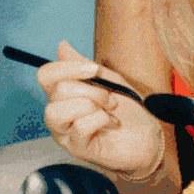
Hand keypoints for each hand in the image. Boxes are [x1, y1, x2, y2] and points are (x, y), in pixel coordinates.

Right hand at [39, 41, 164, 179]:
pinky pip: (80, 126)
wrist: (148, 134)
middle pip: (58, 91)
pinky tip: (111, 125)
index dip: (68, 68)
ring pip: (58, 111)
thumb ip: (83, 64)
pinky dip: (101, 120)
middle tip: (111, 100)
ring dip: (92, 106)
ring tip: (109, 111)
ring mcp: (64, 132)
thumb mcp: (107, 79)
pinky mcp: (76, 148)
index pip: (46, 75)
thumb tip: (62, 45)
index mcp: (63, 93)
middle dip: (91, 91)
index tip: (94, 69)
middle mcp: (58, 112)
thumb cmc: (127, 108)